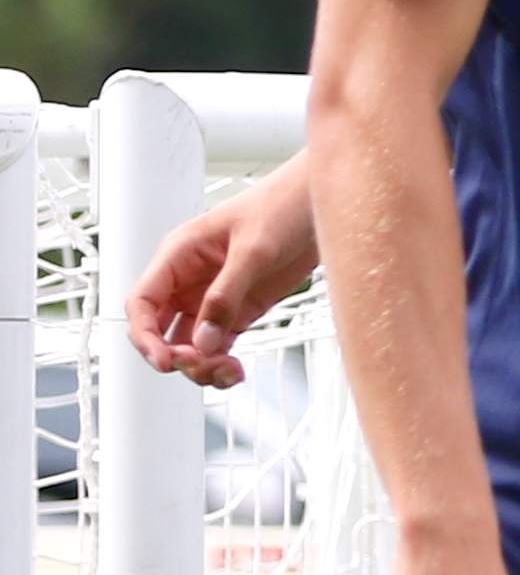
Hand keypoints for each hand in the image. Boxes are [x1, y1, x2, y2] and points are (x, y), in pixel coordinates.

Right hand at [126, 174, 323, 390]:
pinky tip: (236, 371)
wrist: (323, 202)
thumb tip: (203, 341)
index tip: (163, 361)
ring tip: (229, 372)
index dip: (144, 335)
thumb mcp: (253, 250)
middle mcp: (189, 280)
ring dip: (201, 365)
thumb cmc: (283, 207)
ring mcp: (212, 297)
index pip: (142, 302)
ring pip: (188, 343)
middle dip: (175, 355)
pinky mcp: (240, 310)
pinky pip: (218, 345)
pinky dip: (222, 362)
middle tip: (204, 365)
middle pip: (160, 330)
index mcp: (179, 256)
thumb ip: (226, 295)